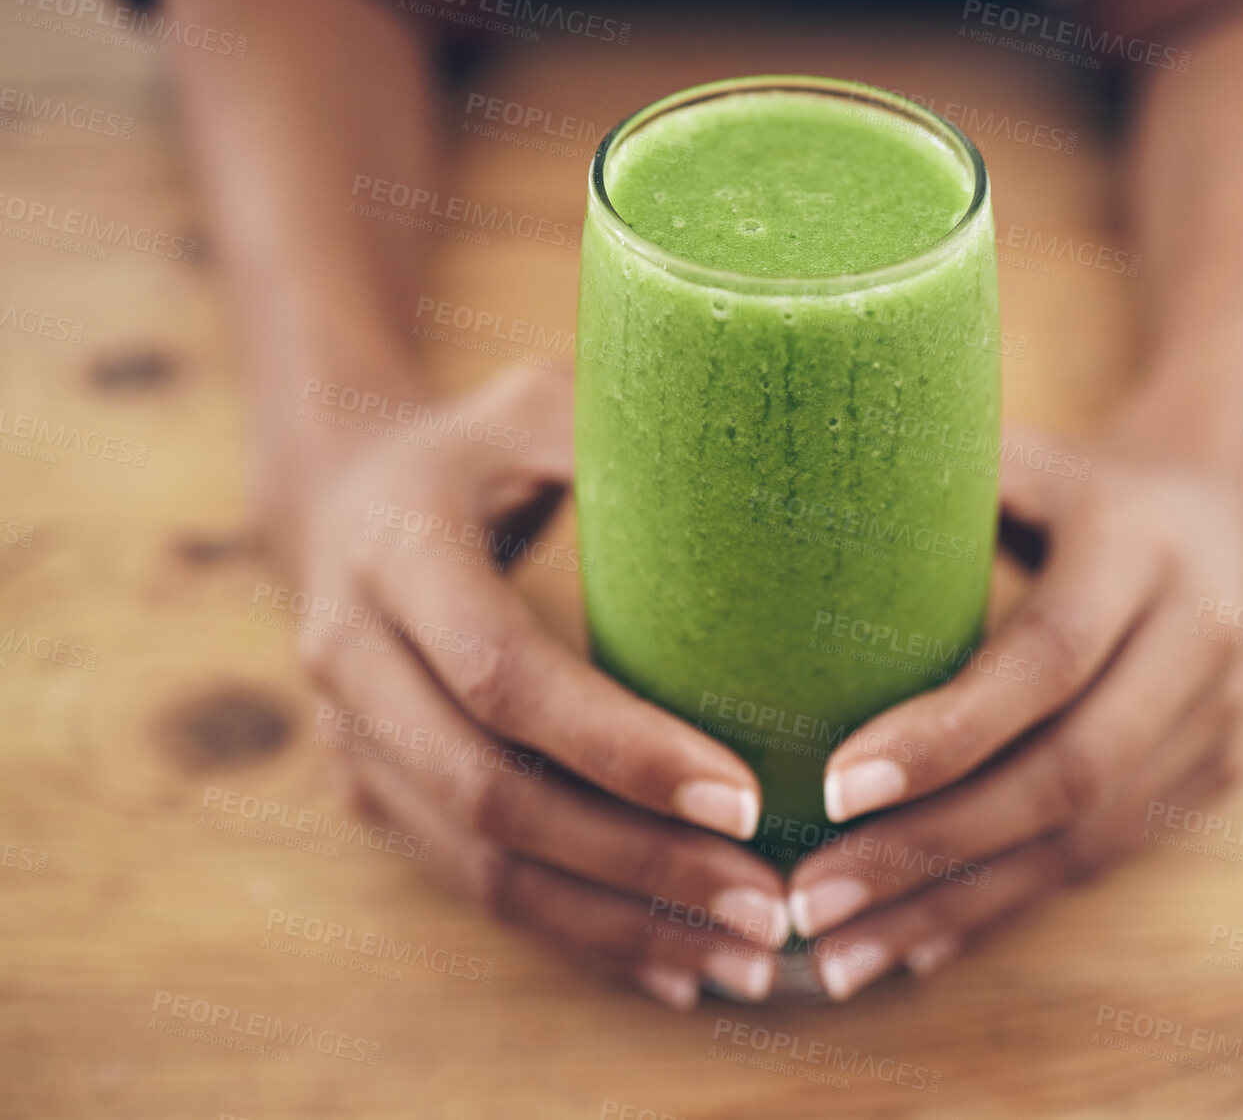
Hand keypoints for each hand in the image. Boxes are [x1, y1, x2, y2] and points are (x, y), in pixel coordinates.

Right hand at [273, 366, 789, 1008]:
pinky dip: (575, 935)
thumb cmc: (474, 445)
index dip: (619, 747)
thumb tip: (779, 448)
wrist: (336, 498)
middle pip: (493, 796)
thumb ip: (631, 427)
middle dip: (638, 862)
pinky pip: (474, 888)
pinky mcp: (373, 793)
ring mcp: (353, 740)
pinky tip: (672, 965)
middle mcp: (354, 658)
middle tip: (769, 902)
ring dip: (616, 924)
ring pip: (482, 867)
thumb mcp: (537, 404)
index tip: (742, 796)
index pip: (505, 677)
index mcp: (398, 554)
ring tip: (743, 956)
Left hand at [784, 422, 1242, 998]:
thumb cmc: (1081, 482)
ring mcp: (1219, 719)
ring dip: (954, 906)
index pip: (1048, 657)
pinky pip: (1101, 860)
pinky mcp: (1217, 774)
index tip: (835, 787)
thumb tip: (772, 510)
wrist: (1237, 512)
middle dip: (930, 848)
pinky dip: (1002, 906)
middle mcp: (1198, 641)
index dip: (948, 732)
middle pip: (1066, 773)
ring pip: (1083, 841)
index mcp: (1142, 549)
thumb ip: (923, 479)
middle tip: (811, 899)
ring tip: (840, 954)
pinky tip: (915, 943)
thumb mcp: (1021, 456)